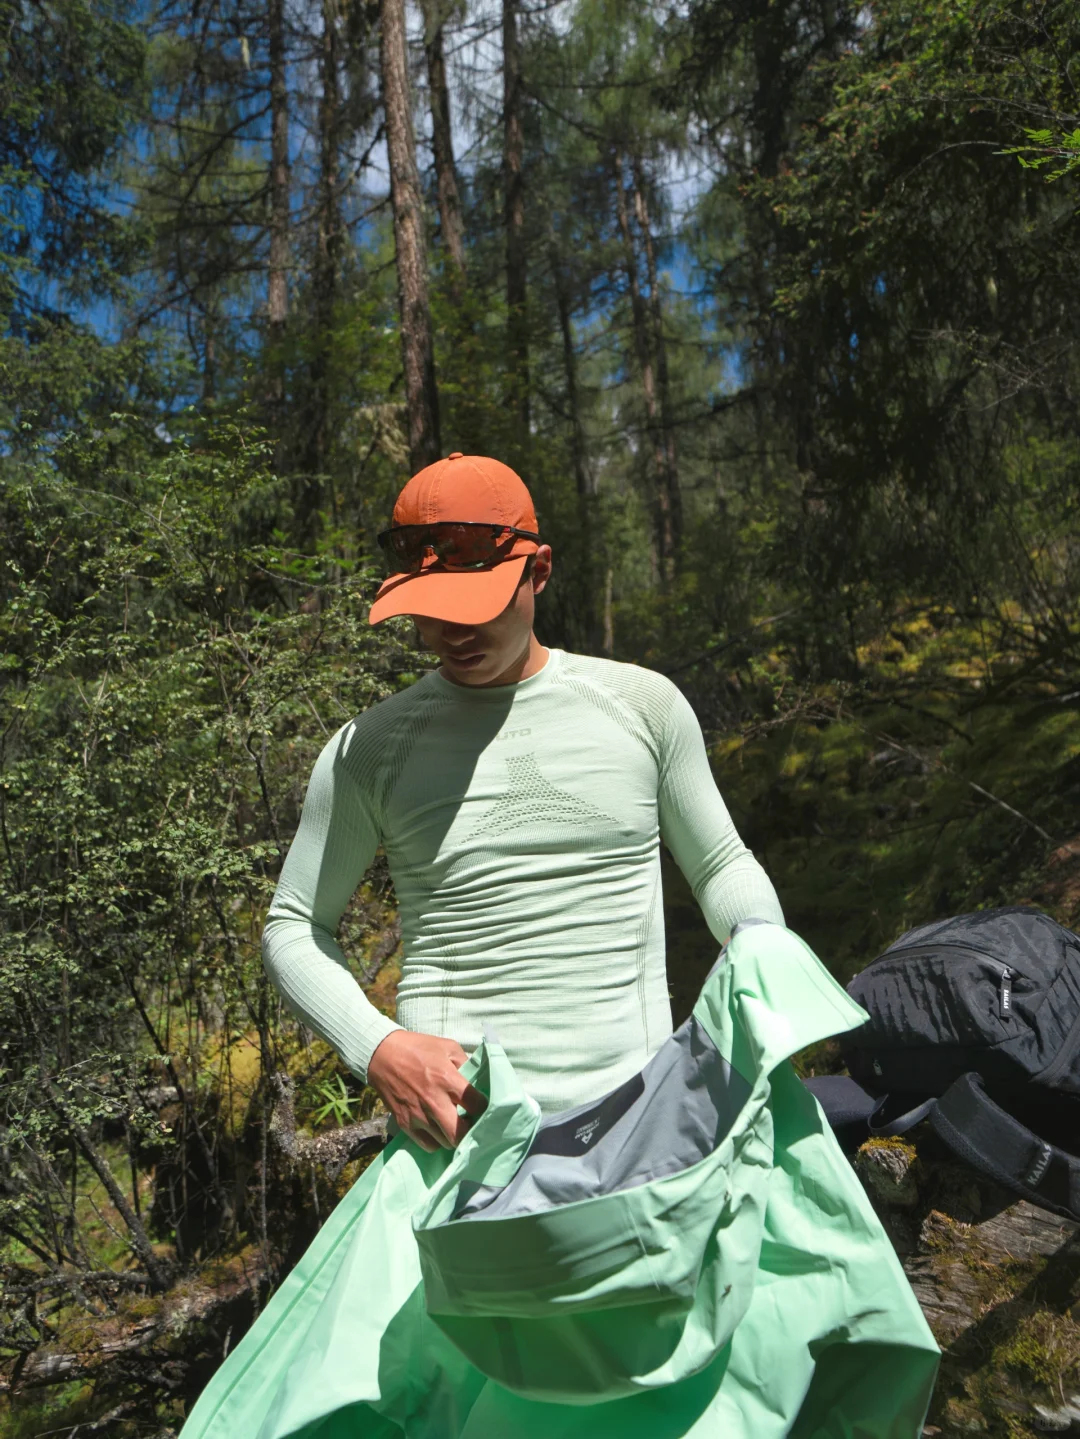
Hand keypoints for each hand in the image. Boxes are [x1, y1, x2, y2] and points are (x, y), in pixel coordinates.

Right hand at [367, 1029, 485, 1151]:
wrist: (382, 1054)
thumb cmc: (418, 1048)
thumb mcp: (447, 1046)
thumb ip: (466, 1063)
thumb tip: (478, 1082)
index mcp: (447, 1079)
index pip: (476, 1104)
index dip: (484, 1108)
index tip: (484, 1108)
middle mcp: (434, 1101)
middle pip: (460, 1133)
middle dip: (471, 1133)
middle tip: (472, 1125)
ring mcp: (418, 1115)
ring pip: (446, 1142)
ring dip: (454, 1136)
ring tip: (455, 1126)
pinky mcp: (406, 1124)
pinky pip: (428, 1145)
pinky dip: (437, 1141)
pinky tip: (439, 1130)